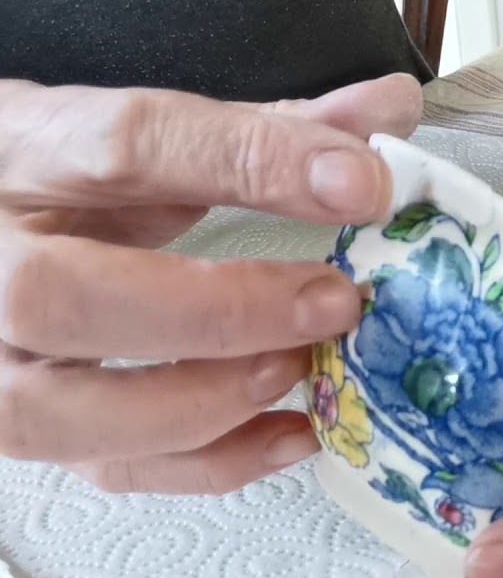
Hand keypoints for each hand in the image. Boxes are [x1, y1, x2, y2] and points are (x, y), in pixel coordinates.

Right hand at [0, 73, 422, 492]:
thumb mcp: (140, 130)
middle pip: (57, 299)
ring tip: (298, 372)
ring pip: (57, 411)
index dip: (253, 162)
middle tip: (333, 303)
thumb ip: (264, 127)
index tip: (362, 182)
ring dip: (200, 403)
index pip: (130, 146)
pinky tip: (295, 434)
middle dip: (216, 312)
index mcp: (23, 150)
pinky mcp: (25, 423)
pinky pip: (105, 467)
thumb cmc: (61, 176)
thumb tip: (390, 109)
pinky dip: (211, 463)